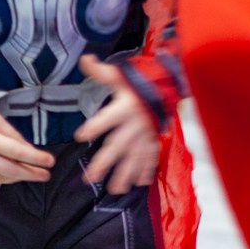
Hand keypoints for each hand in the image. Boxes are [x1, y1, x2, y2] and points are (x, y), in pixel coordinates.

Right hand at [0, 110, 54, 183]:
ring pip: (4, 178)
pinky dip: (8, 178)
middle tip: (47, 175)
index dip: (36, 158)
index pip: (18, 152)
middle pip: (13, 170)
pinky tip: (17, 176)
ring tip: (35, 175)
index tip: (50, 161)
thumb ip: (13, 135)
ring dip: (21, 178)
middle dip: (32, 174)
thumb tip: (28, 149)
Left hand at [73, 54, 160, 193]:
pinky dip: (146, 170)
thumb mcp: (120, 75)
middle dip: (105, 162)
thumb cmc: (137, 84)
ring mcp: (147, 135)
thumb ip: (101, 71)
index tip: (81, 136)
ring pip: (134, 157)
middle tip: (90, 178)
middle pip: (118, 145)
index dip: (96, 126)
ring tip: (114, 189)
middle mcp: (136, 123)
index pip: (108, 117)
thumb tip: (85, 59)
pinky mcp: (154, 140)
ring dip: (125, 174)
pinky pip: (151, 157)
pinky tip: (139, 183)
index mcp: (125, 106)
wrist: (168, 87)